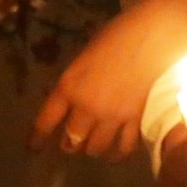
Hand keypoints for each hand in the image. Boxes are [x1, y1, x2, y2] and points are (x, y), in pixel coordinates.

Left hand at [31, 27, 164, 159]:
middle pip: (71, 140)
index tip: (33, 147)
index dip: (37, 138)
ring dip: (93, 148)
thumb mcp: (84, 57)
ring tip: (95, 145)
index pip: (46, 121)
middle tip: (71, 143)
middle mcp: (87, 107)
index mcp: (69, 87)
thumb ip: (75, 82)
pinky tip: (119, 148)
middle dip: (69, 144)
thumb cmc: (116, 36)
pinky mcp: (135, 121)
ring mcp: (112, 116)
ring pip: (96, 149)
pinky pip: (124, 147)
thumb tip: (72, 99)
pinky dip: (120, 150)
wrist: (152, 37)